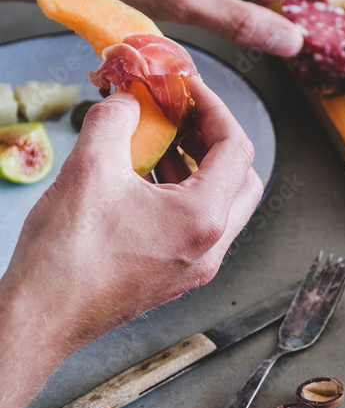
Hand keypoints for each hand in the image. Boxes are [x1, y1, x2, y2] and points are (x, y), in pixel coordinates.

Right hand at [0, 78, 260, 407]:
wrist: (40, 319)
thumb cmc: (66, 256)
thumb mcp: (88, 167)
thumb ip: (115, 118)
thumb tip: (128, 100)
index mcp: (203, 219)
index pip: (235, 149)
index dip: (214, 108)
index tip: (188, 88)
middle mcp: (211, 248)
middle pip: (241, 179)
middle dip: (215, 139)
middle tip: (182, 114)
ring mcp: (195, 267)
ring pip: (220, 204)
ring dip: (197, 166)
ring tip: (159, 138)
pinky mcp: (175, 277)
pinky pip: (195, 226)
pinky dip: (181, 194)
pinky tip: (143, 176)